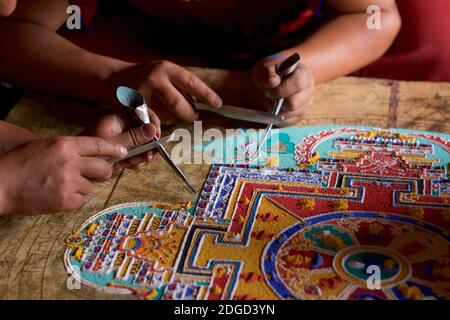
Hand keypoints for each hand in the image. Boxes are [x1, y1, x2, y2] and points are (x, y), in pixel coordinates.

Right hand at [0, 136, 126, 214]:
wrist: (1, 184)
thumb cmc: (21, 163)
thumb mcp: (46, 146)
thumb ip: (70, 149)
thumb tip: (92, 155)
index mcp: (65, 145)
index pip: (99, 144)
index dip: (114, 148)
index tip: (123, 151)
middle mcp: (71, 162)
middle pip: (104, 168)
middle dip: (103, 172)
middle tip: (98, 174)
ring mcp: (69, 182)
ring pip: (91, 186)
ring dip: (81, 186)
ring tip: (61, 184)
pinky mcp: (67, 200)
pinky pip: (81, 199)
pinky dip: (73, 198)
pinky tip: (57, 194)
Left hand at [83, 113, 159, 169]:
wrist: (77, 166)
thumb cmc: (90, 151)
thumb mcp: (114, 144)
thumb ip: (134, 137)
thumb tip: (152, 129)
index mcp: (120, 117)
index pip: (144, 113)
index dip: (152, 124)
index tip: (156, 136)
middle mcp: (124, 126)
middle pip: (146, 132)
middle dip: (147, 146)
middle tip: (147, 157)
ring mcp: (123, 138)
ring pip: (142, 145)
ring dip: (141, 156)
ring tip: (132, 163)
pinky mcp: (122, 150)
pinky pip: (136, 154)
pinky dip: (134, 161)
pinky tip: (126, 166)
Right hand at [106, 61, 222, 124]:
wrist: (113, 78)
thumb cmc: (146, 78)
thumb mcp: (164, 73)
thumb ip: (181, 85)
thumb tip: (202, 102)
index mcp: (166, 69)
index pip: (192, 82)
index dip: (206, 95)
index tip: (218, 104)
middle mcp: (155, 79)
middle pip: (180, 105)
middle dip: (189, 114)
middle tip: (193, 116)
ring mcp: (143, 94)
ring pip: (167, 116)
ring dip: (172, 119)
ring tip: (165, 111)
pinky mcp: (133, 109)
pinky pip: (153, 124)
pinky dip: (158, 126)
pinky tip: (156, 122)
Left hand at [252, 54, 314, 125]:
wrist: (274, 78)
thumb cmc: (270, 72)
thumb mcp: (265, 68)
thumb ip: (267, 73)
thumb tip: (273, 82)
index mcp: (303, 74)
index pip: (297, 84)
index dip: (281, 90)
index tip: (268, 90)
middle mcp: (308, 90)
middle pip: (294, 103)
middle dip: (278, 102)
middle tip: (269, 96)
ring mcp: (306, 104)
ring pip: (291, 114)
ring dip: (277, 110)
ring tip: (272, 100)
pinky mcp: (300, 115)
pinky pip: (288, 122)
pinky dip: (278, 117)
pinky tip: (274, 107)